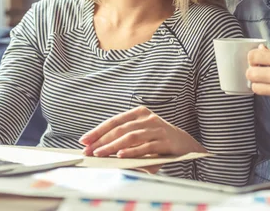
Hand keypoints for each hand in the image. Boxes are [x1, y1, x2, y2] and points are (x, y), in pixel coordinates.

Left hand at [78, 106, 205, 157]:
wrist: (185, 144)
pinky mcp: (165, 141)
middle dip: (102, 140)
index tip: (84, 140)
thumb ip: (124, 139)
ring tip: (100, 154)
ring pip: (131, 136)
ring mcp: (157, 129)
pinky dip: (132, 151)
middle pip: (120, 128)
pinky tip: (121, 155)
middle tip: (89, 150)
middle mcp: (147, 118)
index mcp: (139, 113)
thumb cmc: (157, 140)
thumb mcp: (140, 135)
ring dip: (113, 146)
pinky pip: (145, 146)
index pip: (114, 121)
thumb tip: (100, 148)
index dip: (98, 130)